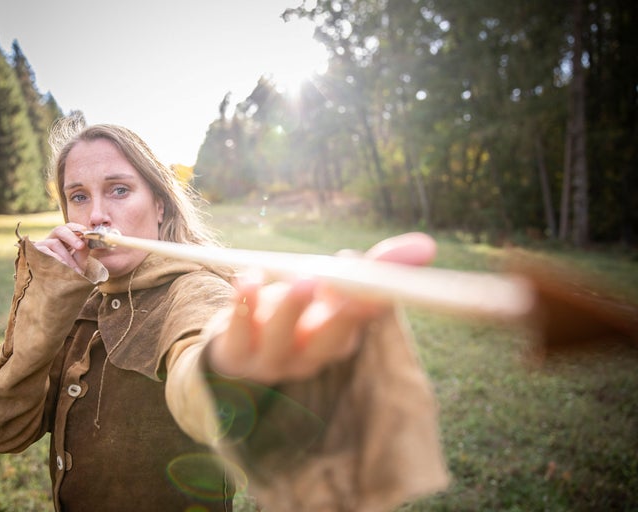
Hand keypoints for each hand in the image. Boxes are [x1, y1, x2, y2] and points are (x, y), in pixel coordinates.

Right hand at [34, 223, 90, 273]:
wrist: (54, 292)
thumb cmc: (67, 276)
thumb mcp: (78, 263)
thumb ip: (82, 252)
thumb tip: (86, 240)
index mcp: (62, 240)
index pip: (68, 227)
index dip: (76, 227)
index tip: (86, 232)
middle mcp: (50, 240)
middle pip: (59, 230)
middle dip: (72, 237)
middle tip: (81, 246)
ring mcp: (40, 247)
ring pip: (54, 243)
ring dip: (67, 256)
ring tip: (75, 270)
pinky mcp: (32, 254)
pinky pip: (44, 252)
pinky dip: (55, 260)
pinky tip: (62, 269)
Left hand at [208, 232, 436, 383]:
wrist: (238, 347)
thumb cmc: (295, 313)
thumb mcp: (330, 288)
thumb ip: (373, 268)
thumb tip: (427, 246)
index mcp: (339, 339)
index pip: (362, 323)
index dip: (372, 302)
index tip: (382, 282)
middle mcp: (310, 355)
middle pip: (329, 339)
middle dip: (341, 314)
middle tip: (348, 287)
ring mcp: (272, 360)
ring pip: (283, 338)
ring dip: (292, 308)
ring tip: (301, 281)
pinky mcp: (236, 355)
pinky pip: (239, 333)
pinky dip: (244, 304)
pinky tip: (249, 278)